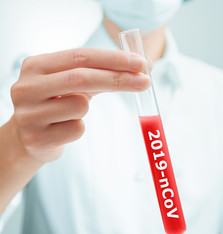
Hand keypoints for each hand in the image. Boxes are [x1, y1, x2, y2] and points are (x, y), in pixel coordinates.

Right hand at [10, 48, 149, 162]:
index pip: (81, 56)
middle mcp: (27, 87)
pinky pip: (77, 129)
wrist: (28, 135)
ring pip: (80, 106)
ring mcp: (29, 114)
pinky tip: (64, 129)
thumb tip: (144, 67)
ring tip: (70, 113)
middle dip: (118, 78)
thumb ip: (101, 73)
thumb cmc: (56, 104)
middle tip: (145, 81)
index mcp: (36, 66)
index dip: (114, 59)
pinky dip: (78, 128)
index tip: (141, 64)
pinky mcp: (37, 138)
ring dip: (86, 109)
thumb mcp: (71, 83)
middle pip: (82, 77)